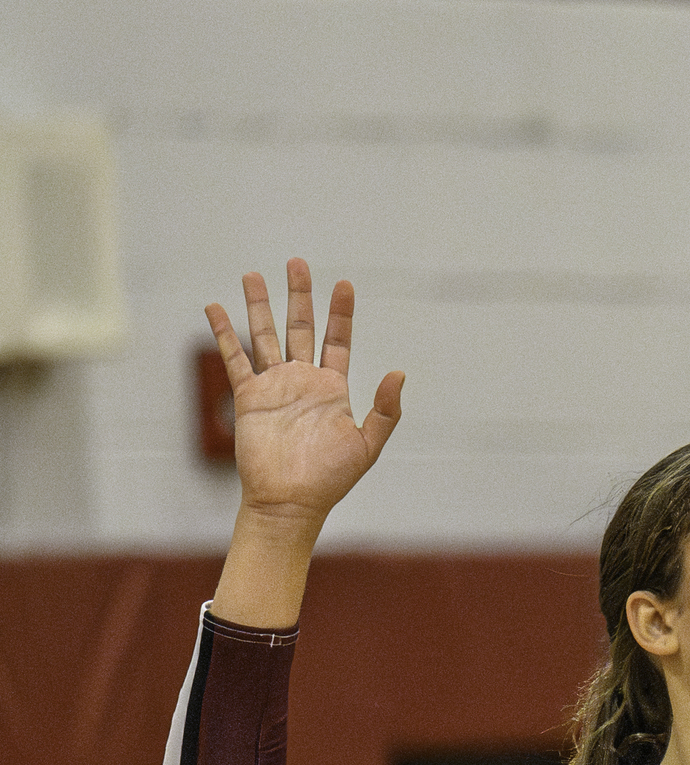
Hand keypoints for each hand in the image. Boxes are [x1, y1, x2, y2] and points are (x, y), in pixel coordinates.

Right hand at [206, 259, 403, 531]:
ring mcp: (274, 386)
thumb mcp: (368, 444)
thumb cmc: (330, 479)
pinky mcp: (248, 397)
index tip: (344, 284)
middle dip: (299, 296)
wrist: (290, 502)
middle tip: (297, 262)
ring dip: (259, 305)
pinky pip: (234, 358)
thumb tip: (399, 372)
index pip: (338, 340)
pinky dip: (224, 333)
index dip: (340, 313)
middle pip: (300, 327)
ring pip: (265, 336)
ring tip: (253, 274)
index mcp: (332, 388)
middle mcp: (302, 380)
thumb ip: (386, 409)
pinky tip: (215, 308)